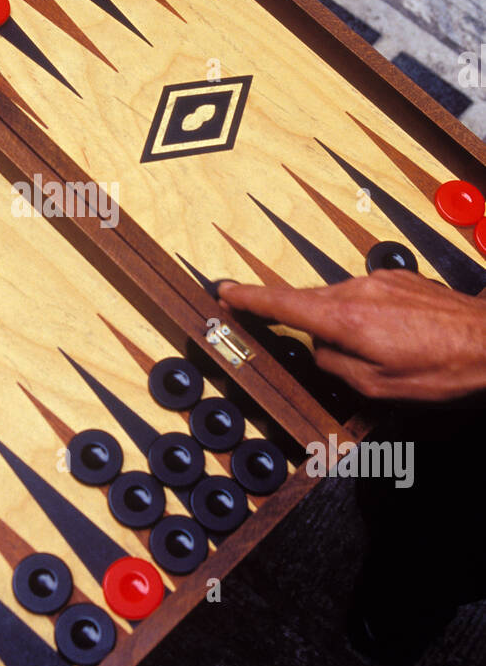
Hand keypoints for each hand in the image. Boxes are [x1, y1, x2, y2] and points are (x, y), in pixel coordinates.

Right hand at [218, 271, 485, 401]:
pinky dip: (364, 316)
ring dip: (340, 324)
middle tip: (304, 343)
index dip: (249, 298)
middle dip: (301, 322)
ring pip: (338, 301)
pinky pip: (364, 296)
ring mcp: (379, 280)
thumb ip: (334, 364)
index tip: (225, 291)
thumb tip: (317, 348)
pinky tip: (389, 338)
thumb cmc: (441, 369)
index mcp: (346, 319)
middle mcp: (358, 290)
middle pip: (309, 302)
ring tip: (372, 354)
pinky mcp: (398, 278)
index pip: (283, 303)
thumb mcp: (376, 387)